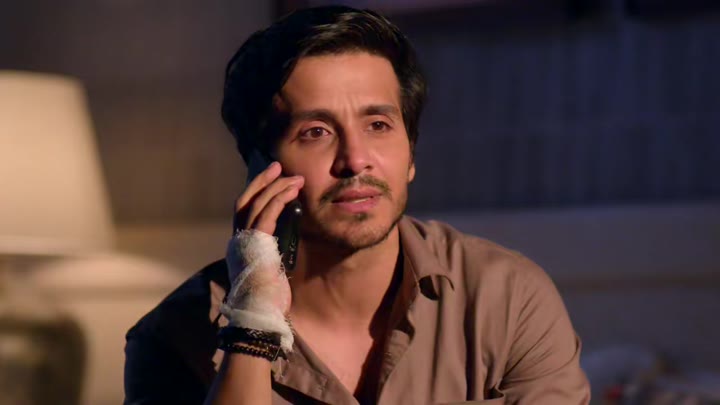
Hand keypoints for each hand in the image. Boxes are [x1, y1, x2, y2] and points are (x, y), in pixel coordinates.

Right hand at [227, 161, 302, 317]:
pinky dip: (278, 200)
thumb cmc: (267, 302)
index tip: (272, 180)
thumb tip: (282, 244)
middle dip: (262, 181)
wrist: (259, 317)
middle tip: (277, 166)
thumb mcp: (269, 273)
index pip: (244, 211)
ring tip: (294, 178)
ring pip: (256, 204)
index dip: (256, 193)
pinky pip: (266, 215)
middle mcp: (237, 241)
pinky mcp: (255, 245)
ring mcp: (243, 242)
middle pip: (245, 200)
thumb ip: (271, 255)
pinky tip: (291, 192)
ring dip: (276, 187)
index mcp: (239, 247)